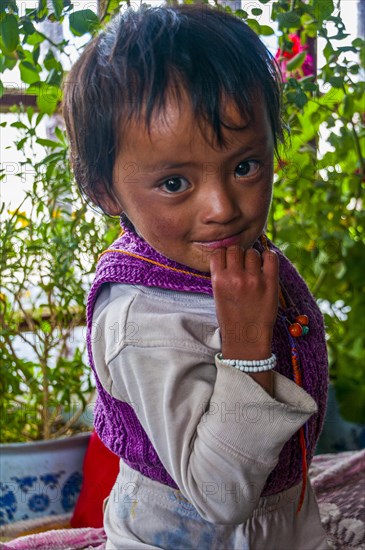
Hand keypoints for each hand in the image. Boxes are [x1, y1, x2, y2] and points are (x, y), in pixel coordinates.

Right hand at [210, 246, 278, 360]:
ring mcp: (253, 280)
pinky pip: (271, 257)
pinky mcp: (270, 283)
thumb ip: (222, 274)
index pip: (219, 252)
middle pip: (235, 249)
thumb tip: (230, 253)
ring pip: (252, 252)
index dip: (224, 255)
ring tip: (253, 269)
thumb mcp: (218, 294)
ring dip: (252, 258)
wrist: (246, 337)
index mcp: (218, 280)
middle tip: (241, 265)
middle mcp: (235, 277)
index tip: (228, 262)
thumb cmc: (231, 316)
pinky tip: (266, 264)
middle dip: (238, 255)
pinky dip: (268, 257)